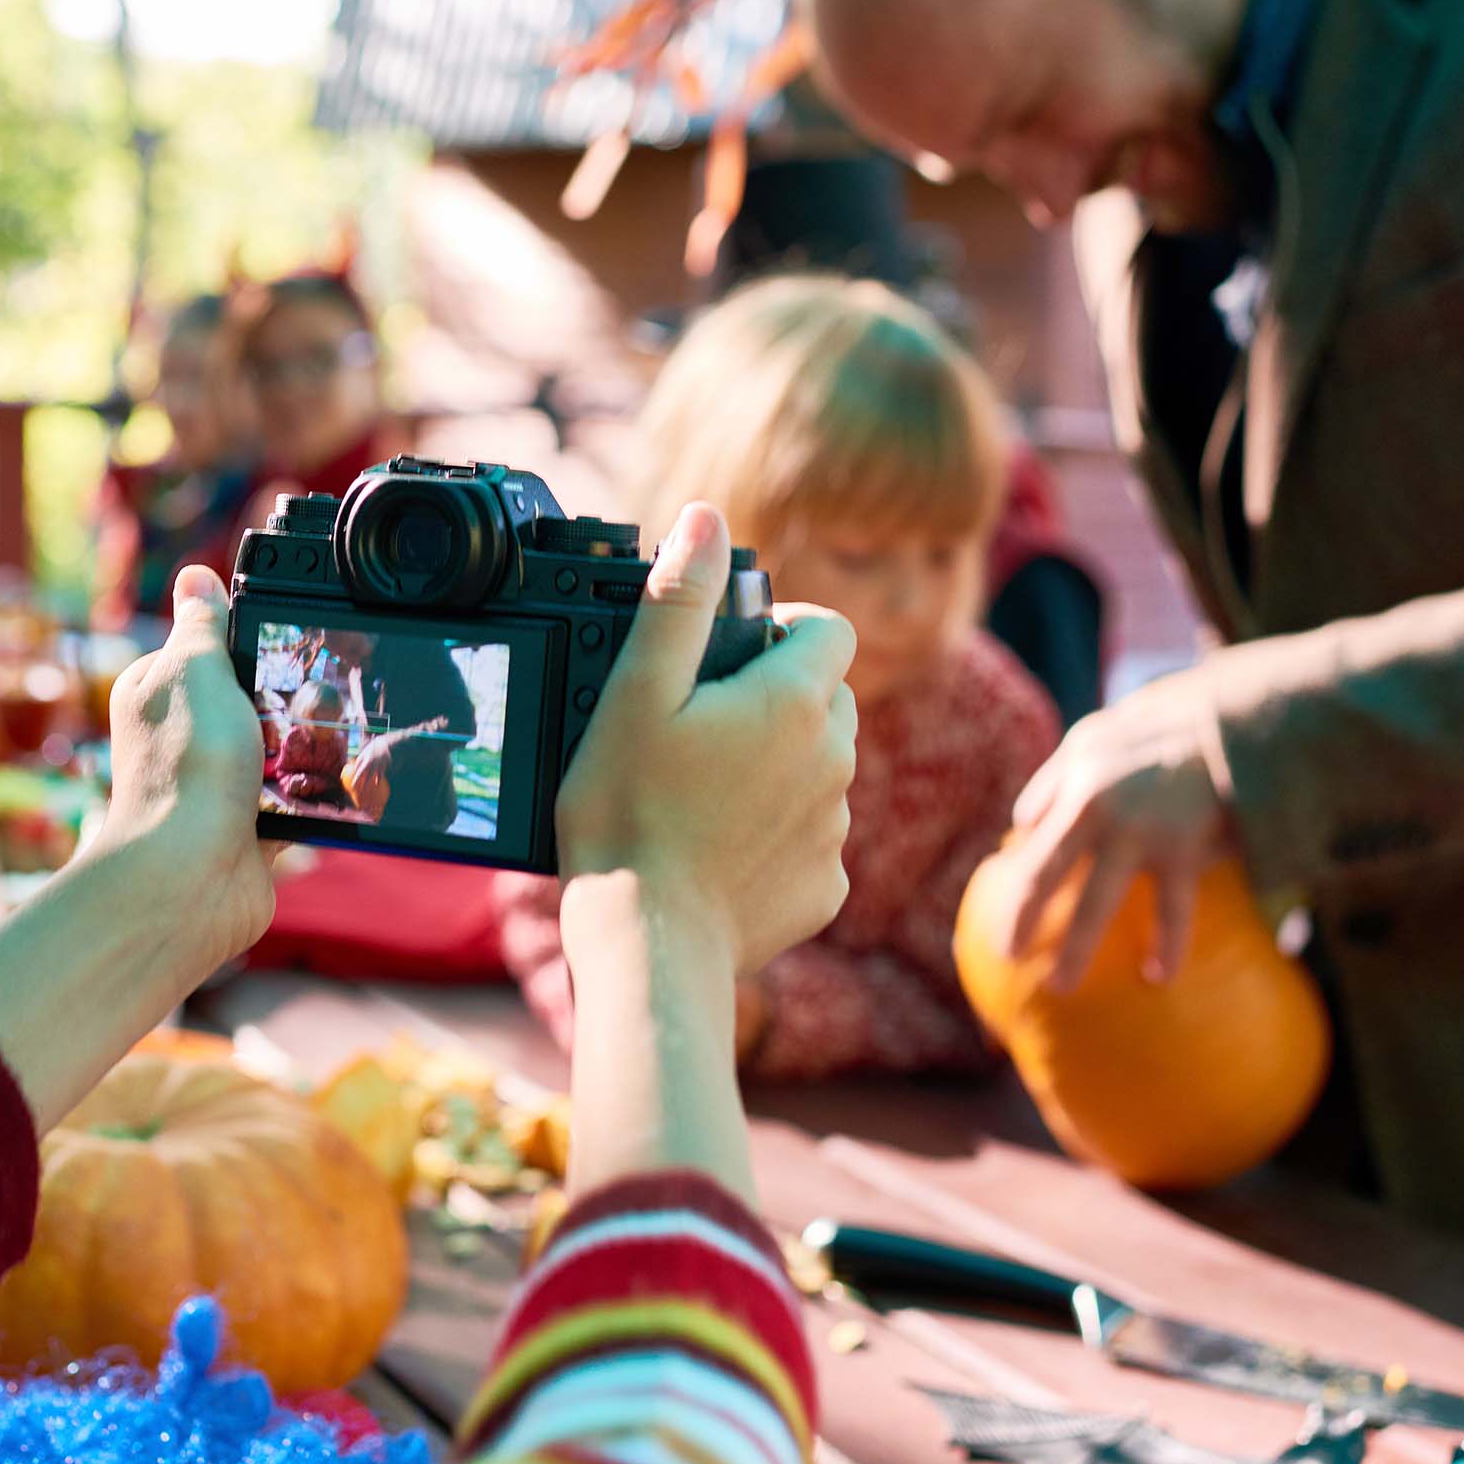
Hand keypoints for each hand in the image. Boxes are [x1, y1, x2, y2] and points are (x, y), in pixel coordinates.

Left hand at [76, 564, 277, 986]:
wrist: (192, 876)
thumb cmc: (186, 769)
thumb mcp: (196, 670)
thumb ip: (202, 624)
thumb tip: (195, 576)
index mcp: (157, 694)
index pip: (209, 652)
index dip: (248, 649)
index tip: (281, 653)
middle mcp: (181, 740)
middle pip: (254, 702)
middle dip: (286, 705)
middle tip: (304, 707)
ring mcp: (214, 788)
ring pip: (280, 753)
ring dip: (304, 753)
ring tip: (316, 752)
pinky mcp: (247, 830)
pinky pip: (295, 803)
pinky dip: (311, 799)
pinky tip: (325, 793)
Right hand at [552, 503, 854, 1199]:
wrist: (648, 946)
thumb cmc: (627, 816)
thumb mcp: (635, 693)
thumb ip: (678, 599)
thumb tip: (705, 517)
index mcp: (794, 701)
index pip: (828, 629)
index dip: (783, 630)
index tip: (729, 657)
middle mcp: (833, 760)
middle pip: (826, 698)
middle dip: (778, 698)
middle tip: (701, 728)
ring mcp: (835, 829)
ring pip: (821, 769)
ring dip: (777, 768)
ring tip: (700, 794)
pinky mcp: (826, 888)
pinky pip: (811, 841)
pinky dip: (775, 837)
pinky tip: (717, 851)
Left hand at [1002, 680, 1235, 991]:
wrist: (1240, 726)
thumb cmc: (1166, 730)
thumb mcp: (1101, 734)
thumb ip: (1059, 773)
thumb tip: (1020, 823)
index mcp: (1075, 778)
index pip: (1029, 831)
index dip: (1015, 870)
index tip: (1008, 901)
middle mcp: (1096, 808)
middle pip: (1044, 877)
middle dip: (1020, 920)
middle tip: (1006, 954)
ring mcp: (1139, 833)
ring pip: (1096, 907)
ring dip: (1076, 952)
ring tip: (1060, 987)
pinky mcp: (1184, 852)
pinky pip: (1171, 915)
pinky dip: (1166, 948)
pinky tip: (1157, 975)